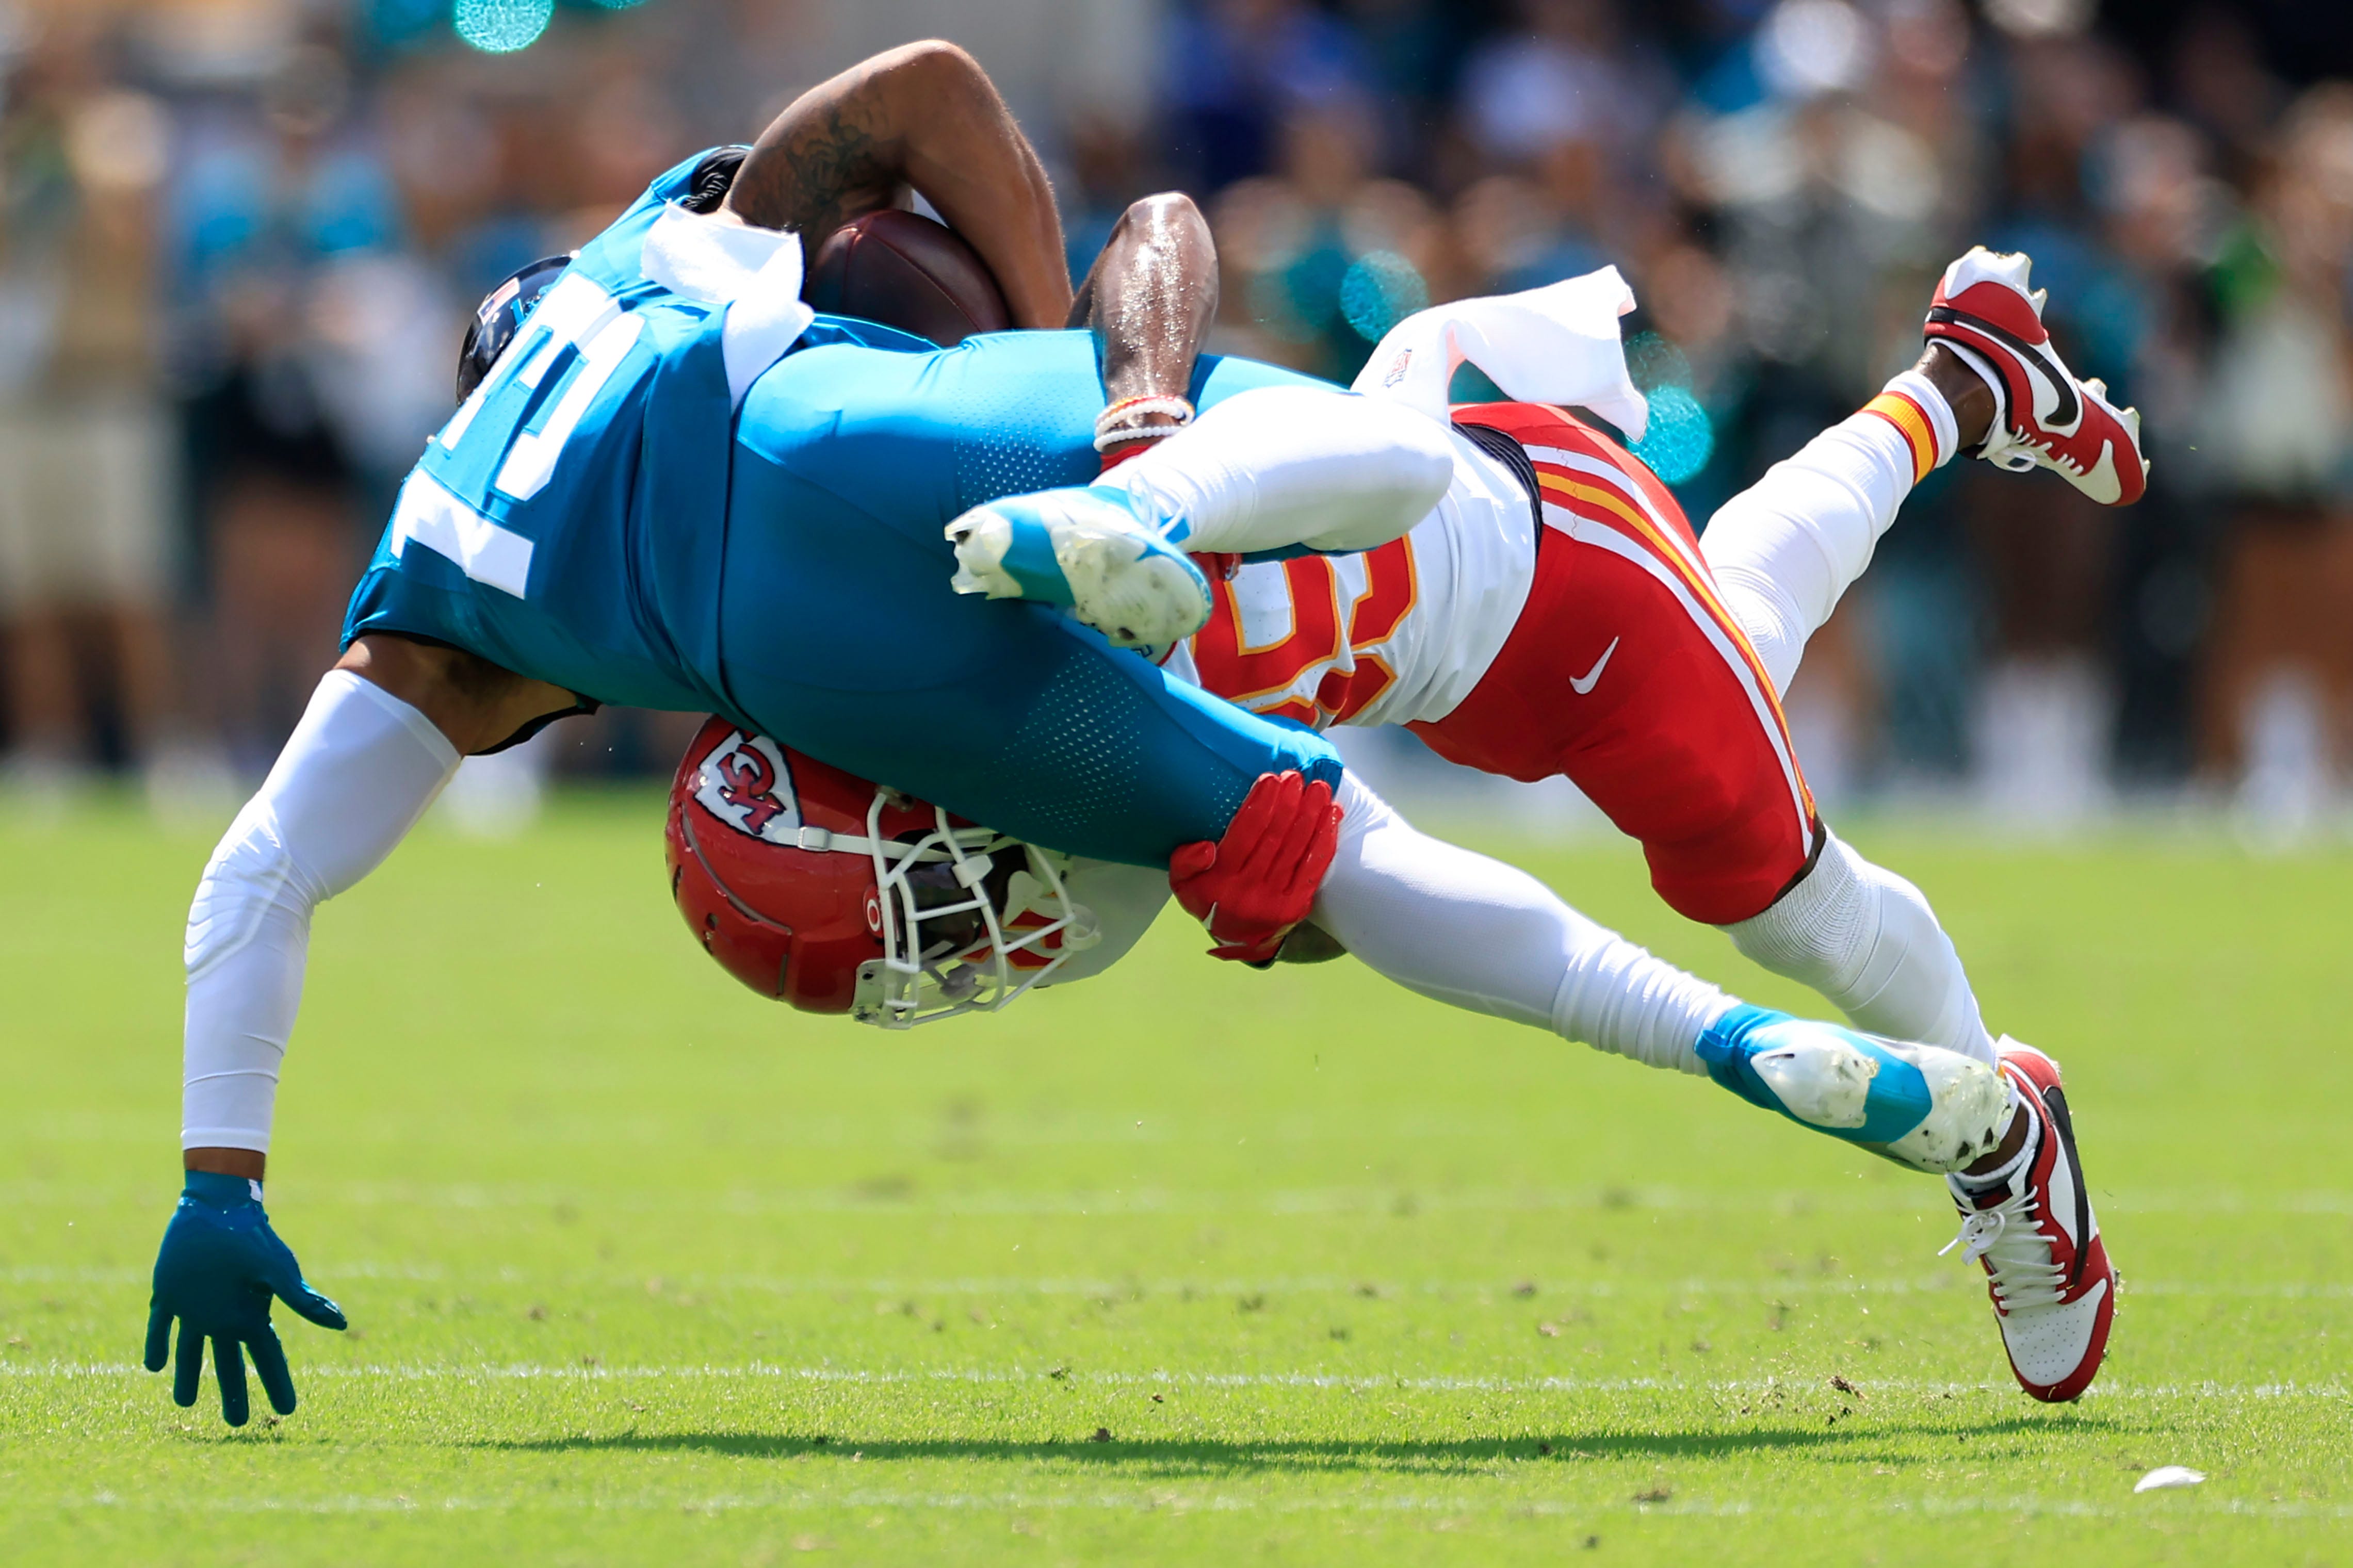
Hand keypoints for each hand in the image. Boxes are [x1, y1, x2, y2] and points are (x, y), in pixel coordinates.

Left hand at [144, 1171, 345, 1425]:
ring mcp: (195, 1307)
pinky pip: (159, 1326)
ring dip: (188, 1377)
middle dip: (234, 1393)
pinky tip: (155, 1365)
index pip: (267, 1359)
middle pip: (229, 1364)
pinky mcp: (168, 1294)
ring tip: (183, 1403)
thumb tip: (342, 1323)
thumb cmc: (251, 1237)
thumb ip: (302, 1300)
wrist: (217, 1205)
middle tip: (236, 1423)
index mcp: (251, 1314)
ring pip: (191, 1351)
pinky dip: (156, 1344)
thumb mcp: (276, 1271)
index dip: (277, 1385)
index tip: (288, 1412)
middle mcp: (225, 1316)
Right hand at [1170, 770, 1343, 963]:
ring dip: (1310, 816)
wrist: (1238, 940)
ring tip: (1318, 789)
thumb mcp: (1184, 885)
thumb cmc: (1211, 901)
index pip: (1244, 836)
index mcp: (1221, 881)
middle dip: (1288, 804)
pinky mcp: (1297, 905)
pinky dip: (1324, 840)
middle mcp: (1249, 891)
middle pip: (1274, 839)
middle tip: (1297, 777)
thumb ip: (1185, 863)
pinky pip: (1313, 868)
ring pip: (1296, 850)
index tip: (1271, 779)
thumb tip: (1206, 847)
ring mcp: (1276, 900)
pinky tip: (1331, 816)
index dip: (1259, 805)